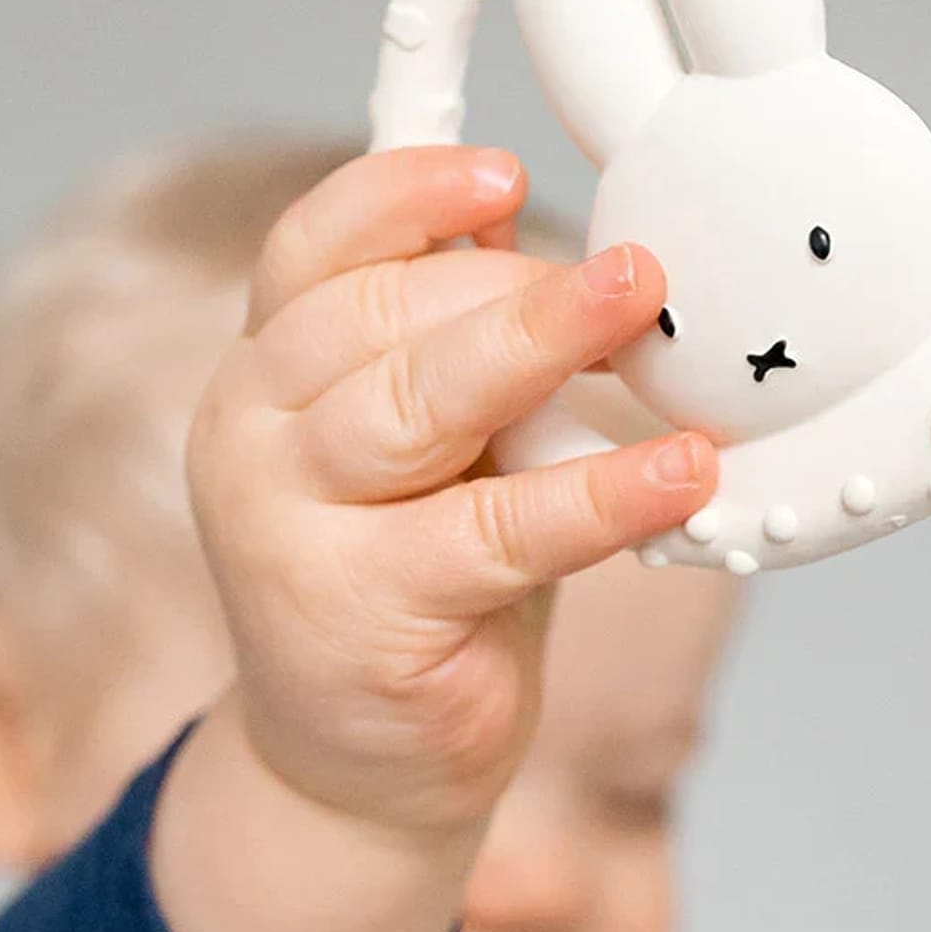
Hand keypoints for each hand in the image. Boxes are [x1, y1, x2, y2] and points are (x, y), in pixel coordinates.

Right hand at [156, 146, 715, 931]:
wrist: (356, 761)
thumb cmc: (410, 576)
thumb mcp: (424, 445)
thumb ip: (452, 343)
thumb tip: (533, 228)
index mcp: (264, 374)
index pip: (310, 250)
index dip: (403, 194)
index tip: (506, 169)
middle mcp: (250, 436)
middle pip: (376, 316)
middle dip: (513, 284)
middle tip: (634, 274)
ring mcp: (288, 528)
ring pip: (418, 404)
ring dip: (540, 346)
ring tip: (643, 310)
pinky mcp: (359, 613)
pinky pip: (497, 532)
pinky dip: (598, 495)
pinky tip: (680, 473)